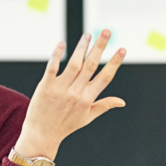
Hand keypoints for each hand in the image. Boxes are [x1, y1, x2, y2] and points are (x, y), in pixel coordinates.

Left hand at [15, 31, 125, 159]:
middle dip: (100, 47)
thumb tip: (122, 101)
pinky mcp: (45, 87)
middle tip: (106, 31)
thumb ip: (104, 105)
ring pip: (73, 64)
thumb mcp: (87, 117)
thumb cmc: (66, 125)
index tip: (122, 48)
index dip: (114, 62)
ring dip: (81, 48)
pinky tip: (62, 44)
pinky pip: (52, 68)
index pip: (105, 77)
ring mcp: (60, 89)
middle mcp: (76, 92)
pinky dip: (57, 55)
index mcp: (88, 99)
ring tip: (88, 35)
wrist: (42, 134)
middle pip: (90, 66)